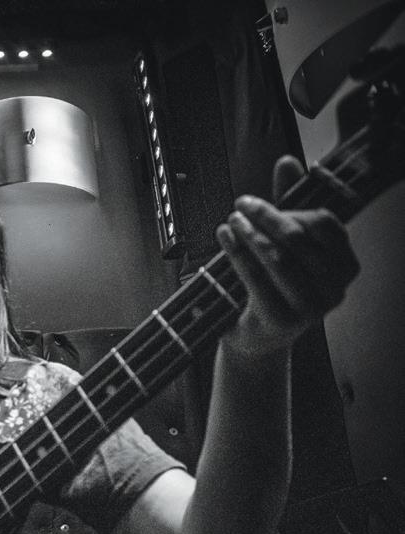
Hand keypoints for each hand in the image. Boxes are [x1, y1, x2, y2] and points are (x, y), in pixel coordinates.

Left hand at [216, 155, 358, 356]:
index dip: (289, 206)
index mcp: (345, 265)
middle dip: (265, 217)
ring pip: (276, 258)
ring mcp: (312, 308)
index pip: (324, 224)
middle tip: (240, 205)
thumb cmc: (274, 285)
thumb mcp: (283, 244)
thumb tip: (287, 162)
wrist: (258, 335)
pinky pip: (256, 278)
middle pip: (297, 239)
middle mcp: (335, 288)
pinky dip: (236, 253)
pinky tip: (224, 238)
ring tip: (230, 221)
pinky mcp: (284, 319)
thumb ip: (289, 203)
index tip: (253, 200)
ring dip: (248, 234)